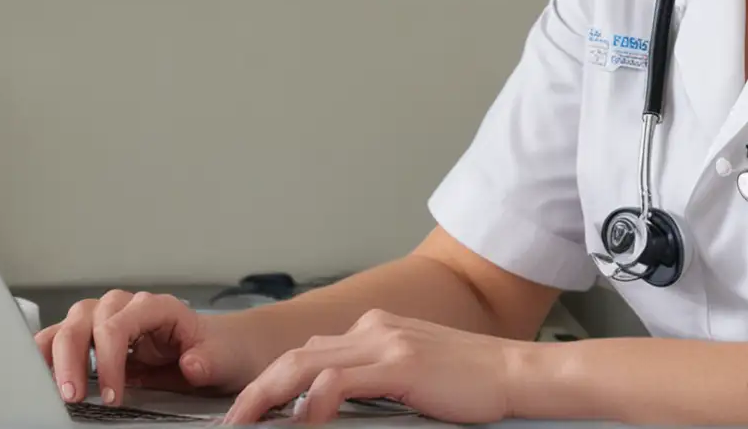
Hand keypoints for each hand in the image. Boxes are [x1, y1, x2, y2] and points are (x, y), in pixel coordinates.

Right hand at [33, 290, 256, 405]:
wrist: (224, 351)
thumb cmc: (222, 349)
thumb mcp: (225, 357)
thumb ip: (208, 360)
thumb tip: (190, 363)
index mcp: (157, 307)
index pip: (119, 322)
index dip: (110, 357)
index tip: (112, 394)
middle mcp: (127, 308)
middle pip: (85, 319)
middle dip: (73, 358)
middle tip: (73, 395)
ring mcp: (108, 322)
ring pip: (68, 326)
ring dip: (55, 357)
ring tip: (54, 390)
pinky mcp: (97, 341)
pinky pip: (63, 340)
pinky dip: (47, 356)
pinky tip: (40, 375)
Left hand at [223, 309, 525, 424]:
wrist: (516, 374)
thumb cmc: (471, 382)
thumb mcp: (411, 375)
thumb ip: (371, 381)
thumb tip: (330, 405)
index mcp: (373, 329)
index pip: (307, 352)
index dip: (271, 380)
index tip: (249, 408)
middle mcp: (374, 328)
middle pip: (295, 355)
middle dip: (256, 390)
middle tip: (231, 421)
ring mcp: (386, 343)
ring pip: (307, 364)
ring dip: (268, 395)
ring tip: (245, 422)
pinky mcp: (401, 363)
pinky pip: (342, 379)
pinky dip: (314, 399)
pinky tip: (302, 419)